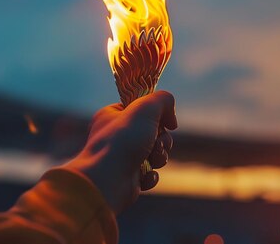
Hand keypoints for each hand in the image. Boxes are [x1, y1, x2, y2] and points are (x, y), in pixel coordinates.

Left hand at [62, 91, 176, 213]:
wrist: (108, 180)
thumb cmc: (122, 141)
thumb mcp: (145, 108)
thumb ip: (163, 99)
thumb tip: (171, 118)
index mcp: (112, 115)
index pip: (141, 109)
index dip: (156, 115)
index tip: (164, 121)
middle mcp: (116, 136)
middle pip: (153, 132)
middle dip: (162, 140)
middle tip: (156, 143)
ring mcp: (121, 157)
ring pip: (154, 153)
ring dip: (159, 157)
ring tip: (150, 160)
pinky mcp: (127, 178)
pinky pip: (149, 174)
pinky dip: (150, 176)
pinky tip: (143, 176)